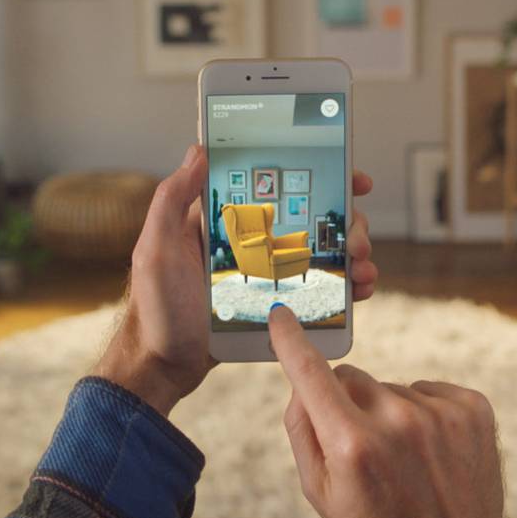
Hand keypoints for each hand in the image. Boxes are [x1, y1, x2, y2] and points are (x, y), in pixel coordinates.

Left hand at [94, 145, 378, 415]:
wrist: (165, 366)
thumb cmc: (155, 309)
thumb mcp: (156, 249)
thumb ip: (171, 200)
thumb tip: (198, 151)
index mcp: (228, 221)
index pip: (277, 186)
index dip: (316, 175)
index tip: (350, 176)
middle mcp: (254, 242)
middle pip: (311, 217)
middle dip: (346, 220)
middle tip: (356, 238)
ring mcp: (269, 274)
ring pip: (322, 252)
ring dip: (352, 252)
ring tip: (361, 266)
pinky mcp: (279, 304)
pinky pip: (319, 289)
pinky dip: (345, 285)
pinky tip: (360, 289)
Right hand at [268, 306, 503, 517]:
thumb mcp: (322, 492)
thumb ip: (303, 430)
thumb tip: (300, 380)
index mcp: (352, 445)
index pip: (311, 373)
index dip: (291, 341)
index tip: (281, 316)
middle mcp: (398, 422)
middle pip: (351, 378)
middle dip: (348, 404)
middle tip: (365, 449)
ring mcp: (440, 414)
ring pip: (391, 387)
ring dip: (390, 413)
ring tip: (406, 459)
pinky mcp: (473, 409)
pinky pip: (429, 389)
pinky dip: (426, 412)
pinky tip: (431, 449)